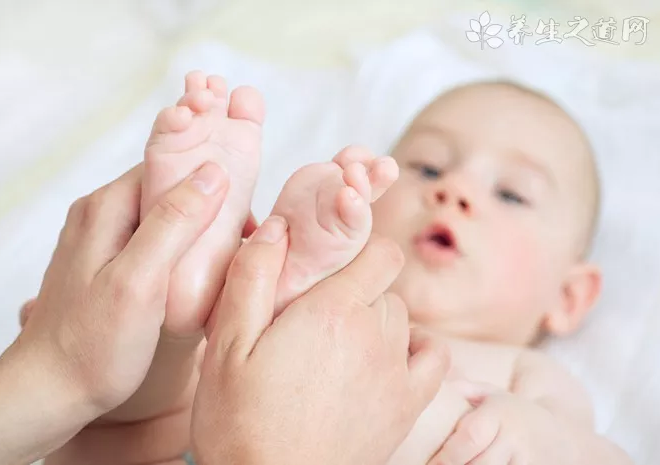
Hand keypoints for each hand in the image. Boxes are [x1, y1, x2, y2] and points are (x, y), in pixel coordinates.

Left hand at [16, 161, 227, 415]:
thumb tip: (213, 174)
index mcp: (105, 207)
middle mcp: (100, 214)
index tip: (243, 206)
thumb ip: (174, 223)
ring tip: (230, 257)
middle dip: (209, 206)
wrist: (51, 392)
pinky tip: (200, 274)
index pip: (167, 164)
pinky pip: (155, 240)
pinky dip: (182, 250)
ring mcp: (102, 239)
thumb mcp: (140, 281)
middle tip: (244, 236)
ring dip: (199, 230)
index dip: (209, 178)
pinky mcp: (109, 263)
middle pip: (167, 188)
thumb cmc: (94, 345)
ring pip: (164, 215)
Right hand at [193, 218, 449, 464]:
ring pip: (402, 319)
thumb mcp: (226, 345)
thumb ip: (252, 278)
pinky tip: (386, 359)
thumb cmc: (242, 423)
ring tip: (340, 342)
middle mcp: (375, 335)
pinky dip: (416, 350)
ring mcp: (396, 373)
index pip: (379, 253)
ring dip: (378, 320)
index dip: (360, 250)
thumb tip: (278, 227)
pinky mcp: (406, 406)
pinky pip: (433, 359)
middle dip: (356, 290)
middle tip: (318, 314)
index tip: (333, 264)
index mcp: (332, 312)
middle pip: (385, 287)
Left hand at [429, 383, 572, 464]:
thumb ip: (468, 388)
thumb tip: (444, 381)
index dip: (448, 455)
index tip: (432, 462)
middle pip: (478, 464)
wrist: (564, 437)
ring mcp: (527, 461)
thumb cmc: (514, 415)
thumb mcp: (494, 395)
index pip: (471, 437)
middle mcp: (515, 438)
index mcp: (500, 414)